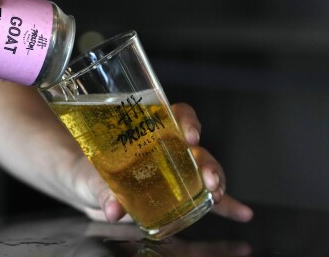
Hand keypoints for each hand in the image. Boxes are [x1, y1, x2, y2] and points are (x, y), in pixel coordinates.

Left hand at [71, 102, 253, 223]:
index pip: (176, 115)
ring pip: (205, 171)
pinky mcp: (177, 195)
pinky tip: (242, 213)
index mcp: (148, 131)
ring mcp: (175, 172)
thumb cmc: (87, 170)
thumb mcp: (90, 179)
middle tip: (207, 176)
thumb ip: (100, 191)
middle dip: (207, 161)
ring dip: (216, 180)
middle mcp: (167, 148)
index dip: (188, 121)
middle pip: (196, 147)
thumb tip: (113, 209)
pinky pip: (206, 199)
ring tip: (219, 194)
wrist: (86, 188)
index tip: (190, 135)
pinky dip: (225, 206)